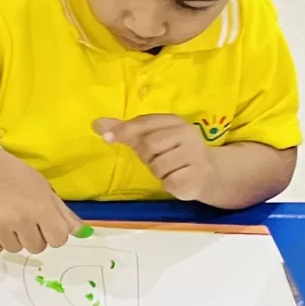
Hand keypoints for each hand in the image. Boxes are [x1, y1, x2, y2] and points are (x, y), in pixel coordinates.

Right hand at [0, 146, 80, 255]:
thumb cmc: (21, 179)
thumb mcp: (46, 191)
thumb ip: (64, 215)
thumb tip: (84, 234)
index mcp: (41, 208)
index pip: (58, 240)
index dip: (54, 232)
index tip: (46, 222)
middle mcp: (21, 219)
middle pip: (37, 248)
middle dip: (34, 236)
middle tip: (24, 218)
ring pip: (16, 249)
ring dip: (15, 239)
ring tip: (9, 219)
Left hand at [97, 113, 217, 201]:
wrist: (208, 172)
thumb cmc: (172, 152)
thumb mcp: (151, 137)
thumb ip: (125, 131)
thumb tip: (96, 123)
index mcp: (174, 121)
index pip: (145, 122)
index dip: (125, 130)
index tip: (107, 138)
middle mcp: (186, 134)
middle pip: (149, 145)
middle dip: (147, 156)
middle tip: (158, 158)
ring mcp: (193, 155)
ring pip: (158, 166)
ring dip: (158, 171)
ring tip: (170, 168)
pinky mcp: (195, 176)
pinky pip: (168, 182)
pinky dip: (168, 183)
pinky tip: (178, 178)